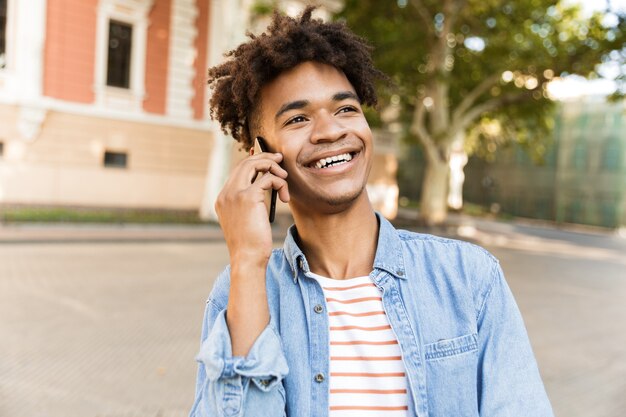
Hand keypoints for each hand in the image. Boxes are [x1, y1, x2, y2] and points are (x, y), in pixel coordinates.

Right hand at [215, 151, 289, 265]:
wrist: (247, 258)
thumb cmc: (251, 244)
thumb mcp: (247, 219)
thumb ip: (251, 202)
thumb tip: (266, 184)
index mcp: (223, 199)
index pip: (237, 171)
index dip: (253, 161)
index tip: (268, 159)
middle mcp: (226, 194)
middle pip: (244, 163)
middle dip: (264, 157)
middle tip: (280, 159)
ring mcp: (235, 194)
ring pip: (253, 164)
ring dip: (272, 166)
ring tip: (284, 177)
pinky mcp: (248, 197)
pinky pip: (268, 178)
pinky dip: (280, 183)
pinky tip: (284, 197)